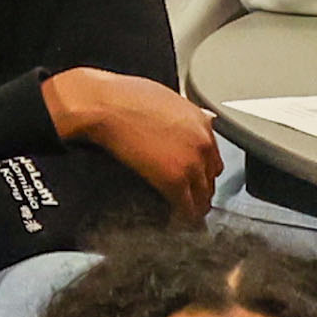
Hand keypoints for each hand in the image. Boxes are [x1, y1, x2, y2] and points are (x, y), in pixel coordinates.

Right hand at [47, 66, 222, 216]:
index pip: (213, 155)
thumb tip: (190, 119)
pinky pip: (187, 207)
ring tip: (185, 213)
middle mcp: (202, 143)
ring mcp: (191, 163)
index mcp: (200, 122)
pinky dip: (183, 217)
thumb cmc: (122, 96)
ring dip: (194, 205)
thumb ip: (183, 114)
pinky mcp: (174, 180)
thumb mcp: (162, 97)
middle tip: (191, 197)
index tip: (196, 177)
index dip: (203, 169)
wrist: (104, 104)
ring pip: (202, 195)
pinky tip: (175, 220)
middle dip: (201, 188)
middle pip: (211, 177)